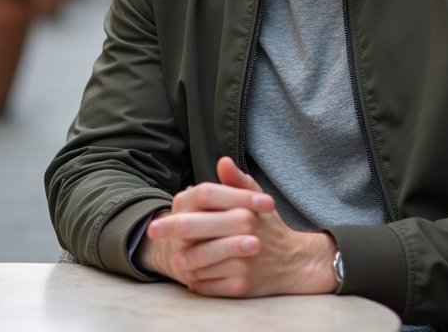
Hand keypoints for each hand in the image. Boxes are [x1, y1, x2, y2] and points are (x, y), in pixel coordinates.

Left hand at [141, 157, 338, 297]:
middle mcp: (246, 235)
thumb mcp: (257, 199)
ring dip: (185, 261)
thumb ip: (237, 181)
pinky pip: (210, 285)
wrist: (293, 262)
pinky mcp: (242, 287)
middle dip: (172, 233)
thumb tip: (222, 160)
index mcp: (245, 211)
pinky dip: (199, 282)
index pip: (205, 200)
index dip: (181, 206)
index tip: (160, 215)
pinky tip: (194, 277)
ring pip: (200, 262)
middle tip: (154, 234)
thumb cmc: (268, 227)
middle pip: (196, 231)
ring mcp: (243, 263)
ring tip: (176, 260)